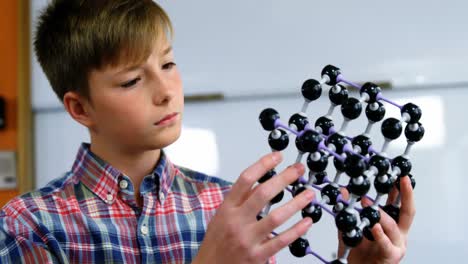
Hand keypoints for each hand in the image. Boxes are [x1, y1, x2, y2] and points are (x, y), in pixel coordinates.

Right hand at [193, 152, 314, 263]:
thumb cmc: (217, 243)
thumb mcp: (221, 217)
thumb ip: (239, 201)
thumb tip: (258, 181)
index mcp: (227, 209)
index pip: (245, 180)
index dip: (262, 165)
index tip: (277, 157)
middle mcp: (236, 221)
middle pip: (262, 193)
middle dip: (283, 178)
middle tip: (298, 170)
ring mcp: (247, 239)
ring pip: (276, 217)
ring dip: (296, 203)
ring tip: (309, 194)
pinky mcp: (257, 255)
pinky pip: (281, 240)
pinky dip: (297, 230)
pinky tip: (307, 221)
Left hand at [338, 176, 415, 263]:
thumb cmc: (357, 252)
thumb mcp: (351, 226)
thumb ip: (348, 210)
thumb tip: (342, 190)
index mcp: (391, 225)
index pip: (398, 203)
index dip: (400, 188)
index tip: (400, 173)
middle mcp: (398, 234)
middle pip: (408, 211)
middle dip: (407, 194)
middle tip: (401, 179)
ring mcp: (396, 245)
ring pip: (392, 226)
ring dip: (380, 214)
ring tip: (367, 202)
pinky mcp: (391, 256)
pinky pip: (385, 243)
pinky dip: (379, 234)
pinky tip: (373, 226)